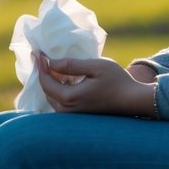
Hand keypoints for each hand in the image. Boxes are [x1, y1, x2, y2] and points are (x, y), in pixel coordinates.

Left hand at [34, 52, 155, 117]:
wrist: (132, 100)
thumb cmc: (116, 81)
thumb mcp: (95, 66)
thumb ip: (71, 65)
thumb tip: (50, 62)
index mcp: (70, 98)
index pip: (45, 82)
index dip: (40, 66)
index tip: (36, 52)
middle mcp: (68, 111)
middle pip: (46, 91)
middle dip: (43, 73)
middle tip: (41, 56)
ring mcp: (73, 115)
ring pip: (53, 97)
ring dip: (51, 81)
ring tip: (52, 65)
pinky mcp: (79, 115)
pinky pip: (61, 101)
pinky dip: (58, 88)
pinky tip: (64, 77)